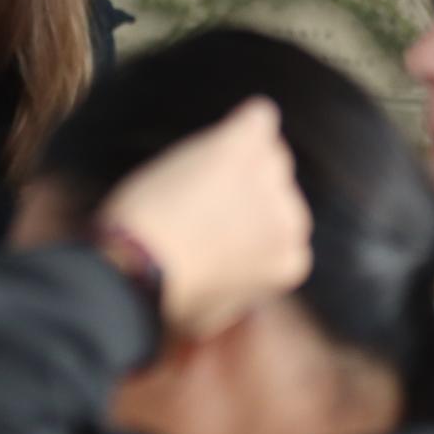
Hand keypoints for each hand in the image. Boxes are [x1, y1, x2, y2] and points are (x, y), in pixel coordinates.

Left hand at [96, 97, 311, 337]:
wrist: (141, 267)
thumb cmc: (169, 297)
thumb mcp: (218, 313)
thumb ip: (244, 289)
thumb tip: (242, 285)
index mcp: (289, 262)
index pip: (284, 227)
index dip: (248, 223)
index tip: (220, 225)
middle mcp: (292, 221)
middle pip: (279, 188)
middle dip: (246, 192)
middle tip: (202, 202)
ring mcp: (268, 181)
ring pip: (267, 153)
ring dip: (238, 159)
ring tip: (199, 175)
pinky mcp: (237, 149)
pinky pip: (258, 119)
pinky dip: (248, 119)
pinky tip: (237, 124)